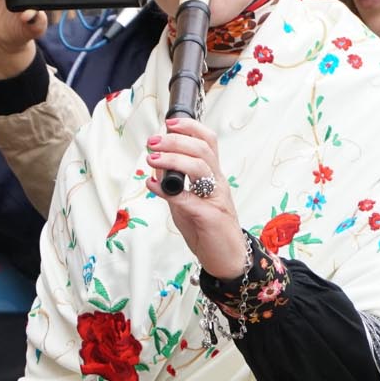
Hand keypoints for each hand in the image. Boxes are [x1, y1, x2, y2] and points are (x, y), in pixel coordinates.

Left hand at [144, 118, 244, 278]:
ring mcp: (216, 199)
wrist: (227, 257)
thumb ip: (173, 185)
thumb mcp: (186, 201)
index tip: (169, 123)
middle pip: (203, 150)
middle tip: (153, 142)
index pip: (208, 142)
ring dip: (173, 160)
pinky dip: (169, 191)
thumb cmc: (206, 228)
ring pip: (200, 168)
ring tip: (152, 159)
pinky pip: (189, 199)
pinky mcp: (210, 217)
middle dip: (176, 141)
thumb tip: (155, 167)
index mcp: (213, 176)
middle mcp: (217, 183)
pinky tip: (153, 186)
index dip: (191, 128)